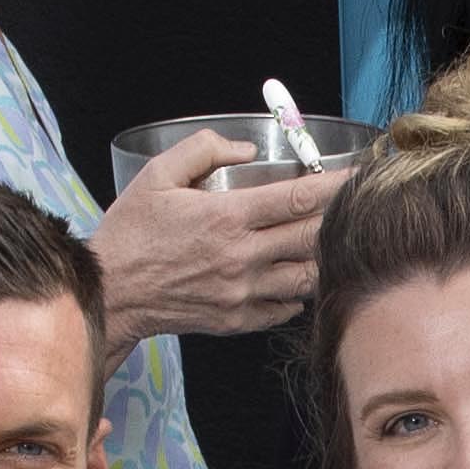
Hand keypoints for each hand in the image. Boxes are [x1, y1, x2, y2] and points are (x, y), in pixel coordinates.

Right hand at [89, 134, 339, 345]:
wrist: (110, 293)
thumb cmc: (131, 233)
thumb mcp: (157, 176)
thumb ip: (203, 149)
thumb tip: (246, 150)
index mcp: (226, 217)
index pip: (298, 198)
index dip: (336, 185)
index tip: (360, 175)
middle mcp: (241, 257)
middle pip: (313, 237)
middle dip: (342, 218)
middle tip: (358, 205)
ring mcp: (243, 293)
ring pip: (307, 277)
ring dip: (324, 257)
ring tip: (330, 240)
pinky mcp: (238, 319)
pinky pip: (286, 307)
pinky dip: (298, 290)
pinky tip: (293, 273)